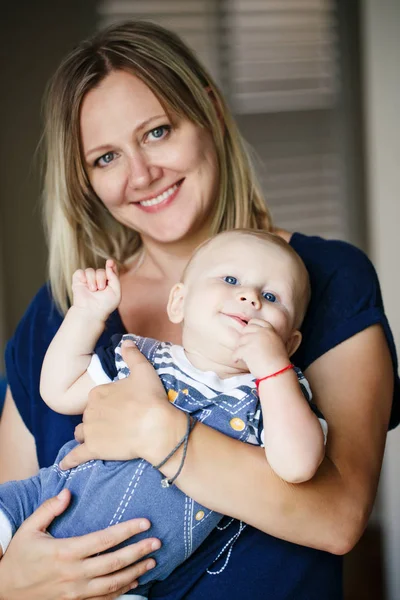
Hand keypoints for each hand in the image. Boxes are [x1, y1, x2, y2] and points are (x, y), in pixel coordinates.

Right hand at [0, 489, 159, 599]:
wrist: (5, 591)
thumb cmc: (19, 557)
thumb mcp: (29, 528)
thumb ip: (50, 509)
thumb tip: (68, 492)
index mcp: (65, 551)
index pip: (104, 539)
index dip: (127, 531)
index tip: (145, 522)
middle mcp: (74, 574)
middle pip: (114, 562)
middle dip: (139, 551)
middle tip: (157, 541)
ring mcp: (76, 592)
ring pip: (113, 583)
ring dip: (135, 572)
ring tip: (152, 560)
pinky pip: (104, 599)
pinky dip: (122, 591)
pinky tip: (135, 581)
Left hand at [60, 340, 179, 468]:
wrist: (156, 428)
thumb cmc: (151, 399)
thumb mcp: (144, 371)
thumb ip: (132, 355)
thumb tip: (126, 342)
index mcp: (98, 392)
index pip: (98, 398)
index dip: (109, 403)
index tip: (122, 407)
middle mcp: (89, 410)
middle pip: (90, 415)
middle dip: (99, 418)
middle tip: (117, 423)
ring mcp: (90, 431)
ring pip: (82, 433)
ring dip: (87, 435)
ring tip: (98, 439)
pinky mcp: (93, 449)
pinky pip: (76, 456)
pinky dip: (70, 460)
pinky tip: (64, 466)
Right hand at [72, 259, 120, 320]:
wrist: (91, 311)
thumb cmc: (105, 304)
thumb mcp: (116, 292)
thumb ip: (115, 278)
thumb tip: (109, 265)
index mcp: (108, 282)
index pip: (110, 270)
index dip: (110, 264)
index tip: (110, 262)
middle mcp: (98, 280)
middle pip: (101, 270)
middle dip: (101, 278)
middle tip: (101, 289)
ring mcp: (88, 280)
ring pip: (90, 270)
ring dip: (92, 280)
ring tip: (93, 290)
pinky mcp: (78, 280)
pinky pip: (80, 272)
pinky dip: (83, 277)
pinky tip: (84, 284)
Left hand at [233, 318, 289, 378]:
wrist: (278, 372)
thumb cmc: (278, 362)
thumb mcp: (276, 344)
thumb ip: (266, 337)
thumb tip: (253, 336)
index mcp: (270, 330)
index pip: (255, 321)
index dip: (249, 326)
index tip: (247, 333)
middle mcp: (262, 332)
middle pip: (246, 329)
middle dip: (244, 338)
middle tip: (244, 347)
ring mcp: (254, 340)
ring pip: (240, 341)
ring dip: (240, 349)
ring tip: (242, 357)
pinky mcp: (247, 349)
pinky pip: (236, 351)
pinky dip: (235, 357)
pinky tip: (236, 360)